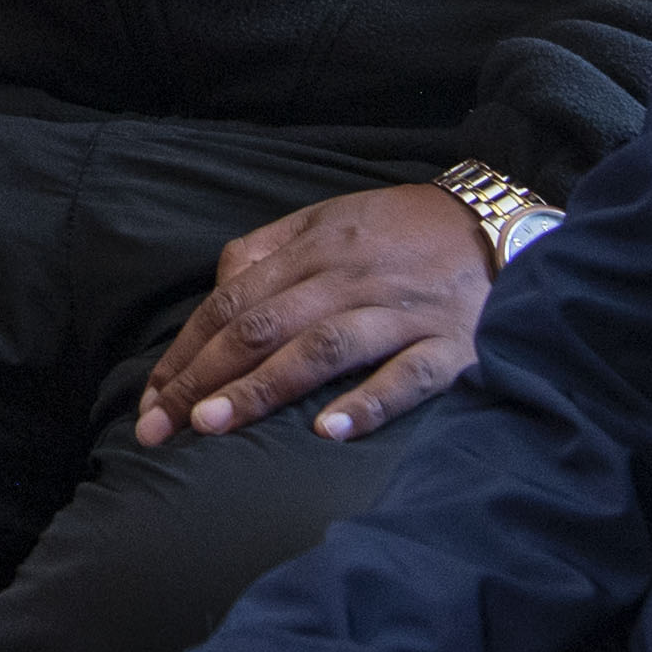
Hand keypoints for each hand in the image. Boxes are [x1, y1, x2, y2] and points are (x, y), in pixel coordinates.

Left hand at [137, 183, 491, 446]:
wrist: (500, 223)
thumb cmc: (402, 230)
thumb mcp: (329, 218)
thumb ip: (269, 251)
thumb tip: (217, 290)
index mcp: (314, 248)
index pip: (232, 302)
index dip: (187, 351)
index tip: (150, 400)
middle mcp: (350, 278)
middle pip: (263, 326)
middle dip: (204, 378)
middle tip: (159, 428)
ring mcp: (400, 312)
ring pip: (322, 347)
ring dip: (264, 387)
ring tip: (214, 426)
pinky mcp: (451, 345)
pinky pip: (407, 375)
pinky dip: (367, 403)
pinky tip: (327, 434)